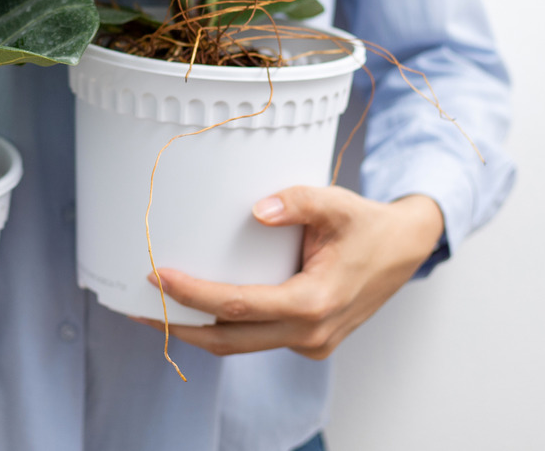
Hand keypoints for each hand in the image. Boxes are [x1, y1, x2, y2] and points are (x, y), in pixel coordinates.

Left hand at [139, 187, 444, 358]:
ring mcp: (311, 344)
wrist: (405, 250)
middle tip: (139, 308)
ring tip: (158, 311)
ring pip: (242, 345)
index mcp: (314, 302)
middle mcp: (311, 333)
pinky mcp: (309, 343)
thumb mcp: (337, 203)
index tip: (158, 277)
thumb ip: (298, 200)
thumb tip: (257, 209)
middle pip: (229, 339)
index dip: (193, 294)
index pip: (238, 305)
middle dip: (180, 326)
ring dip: (200, 331)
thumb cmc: (367, 226)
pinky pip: (259, 340)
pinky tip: (201, 310)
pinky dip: (227, 328)